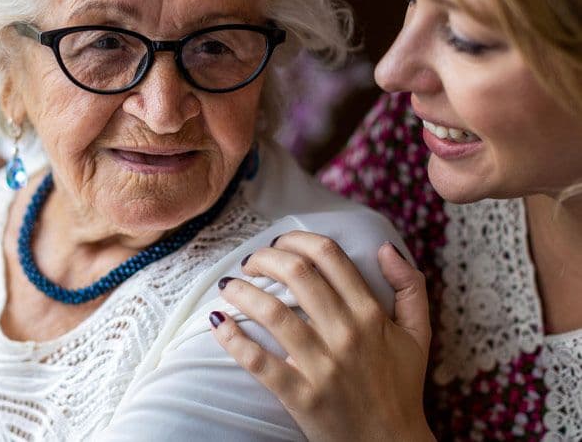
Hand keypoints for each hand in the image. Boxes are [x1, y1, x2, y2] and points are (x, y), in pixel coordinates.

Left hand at [210, 231, 433, 441]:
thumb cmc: (400, 386)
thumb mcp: (418, 334)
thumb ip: (410, 287)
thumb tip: (385, 248)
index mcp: (370, 314)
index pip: (329, 256)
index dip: (297, 239)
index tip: (280, 243)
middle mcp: (346, 334)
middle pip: (297, 274)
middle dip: (265, 257)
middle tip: (251, 261)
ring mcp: (322, 366)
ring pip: (273, 313)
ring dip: (242, 291)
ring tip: (229, 285)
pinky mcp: (301, 396)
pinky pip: (259, 363)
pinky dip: (233, 339)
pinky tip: (218, 322)